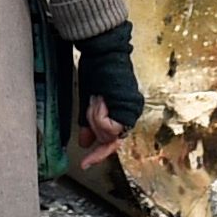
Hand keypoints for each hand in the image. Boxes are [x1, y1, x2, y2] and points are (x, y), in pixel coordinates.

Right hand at [66, 26, 144, 169]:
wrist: (103, 52)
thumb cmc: (96, 70)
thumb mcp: (90, 102)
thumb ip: (89, 124)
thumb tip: (84, 143)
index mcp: (125, 111)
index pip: (113, 140)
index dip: (98, 154)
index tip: (85, 163)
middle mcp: (131, 113)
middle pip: (109, 139)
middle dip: (94, 129)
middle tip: (88, 118)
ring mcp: (131, 112)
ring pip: (106, 133)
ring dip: (94, 118)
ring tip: (95, 97)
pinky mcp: (127, 109)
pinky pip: (107, 125)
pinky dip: (97, 115)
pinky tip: (98, 98)